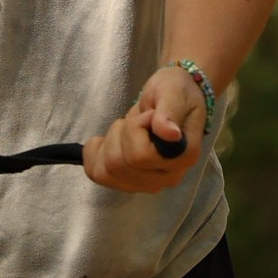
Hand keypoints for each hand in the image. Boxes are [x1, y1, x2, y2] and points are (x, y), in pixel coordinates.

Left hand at [84, 61, 213, 193]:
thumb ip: (169, 113)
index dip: (135, 130)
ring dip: (109, 142)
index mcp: (182, 158)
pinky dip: (94, 154)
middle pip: (119, 165)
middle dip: (120, 134)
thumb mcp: (173, 92)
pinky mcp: (130, 183)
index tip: (149, 113)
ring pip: (106, 171)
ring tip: (126, 128)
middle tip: (137, 119)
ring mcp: (148, 185)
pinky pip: (98, 175)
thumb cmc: (176, 92)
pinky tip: (106, 141)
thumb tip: (169, 134)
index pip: (140, 156)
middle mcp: (167, 177)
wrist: (175, 100)